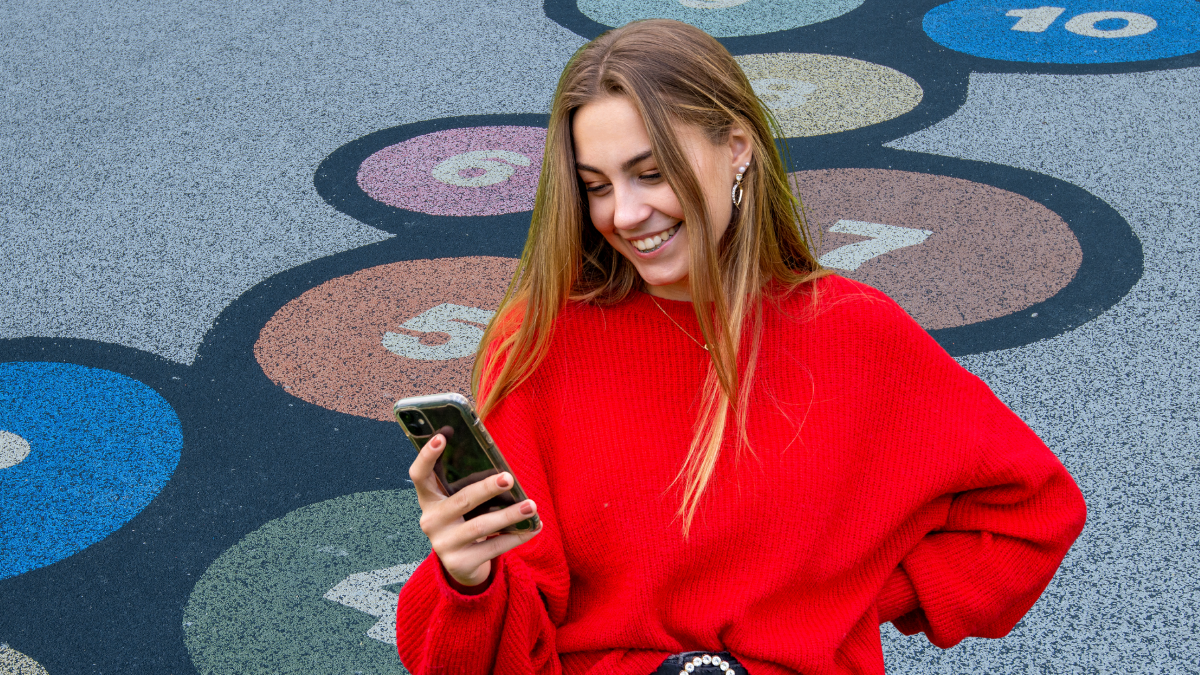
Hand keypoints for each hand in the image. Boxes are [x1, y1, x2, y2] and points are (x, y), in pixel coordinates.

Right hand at [409, 433, 541, 588]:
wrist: (462, 564)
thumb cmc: (466, 520)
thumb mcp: (461, 502)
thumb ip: (471, 485)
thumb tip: (503, 469)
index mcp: (429, 499)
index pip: (419, 475)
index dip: (427, 455)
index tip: (441, 436)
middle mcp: (431, 521)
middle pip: (461, 500)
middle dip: (486, 488)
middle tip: (508, 477)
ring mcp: (443, 545)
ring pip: (480, 527)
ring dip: (509, 515)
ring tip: (531, 505)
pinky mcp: (460, 564)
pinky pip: (493, 548)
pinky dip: (516, 536)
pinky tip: (533, 527)